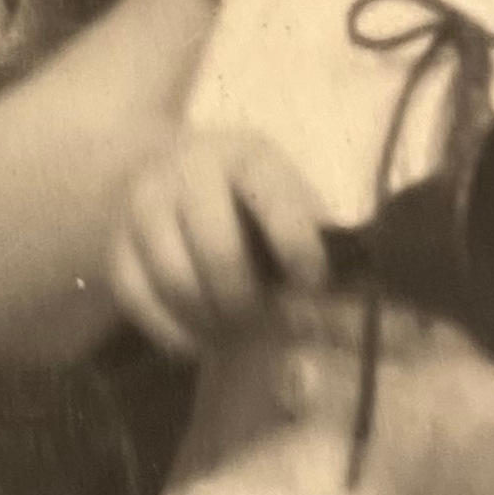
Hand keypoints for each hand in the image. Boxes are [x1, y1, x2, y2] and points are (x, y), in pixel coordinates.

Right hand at [105, 129, 328, 356]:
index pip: (273, 198)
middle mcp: (187, 171)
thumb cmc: (245, 201)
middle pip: (219, 252)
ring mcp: (142, 207)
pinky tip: (201, 339)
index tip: (312, 286)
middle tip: (271, 326)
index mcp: (247, 155)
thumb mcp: (289, 203)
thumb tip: (379, 324)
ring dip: (214, 323)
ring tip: (239, 335)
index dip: (297, 247)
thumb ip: (327, 254)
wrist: (158, 172)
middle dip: (251, 303)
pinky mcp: (115, 248)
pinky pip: (141, 302)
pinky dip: (175, 333)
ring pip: (177, 282)